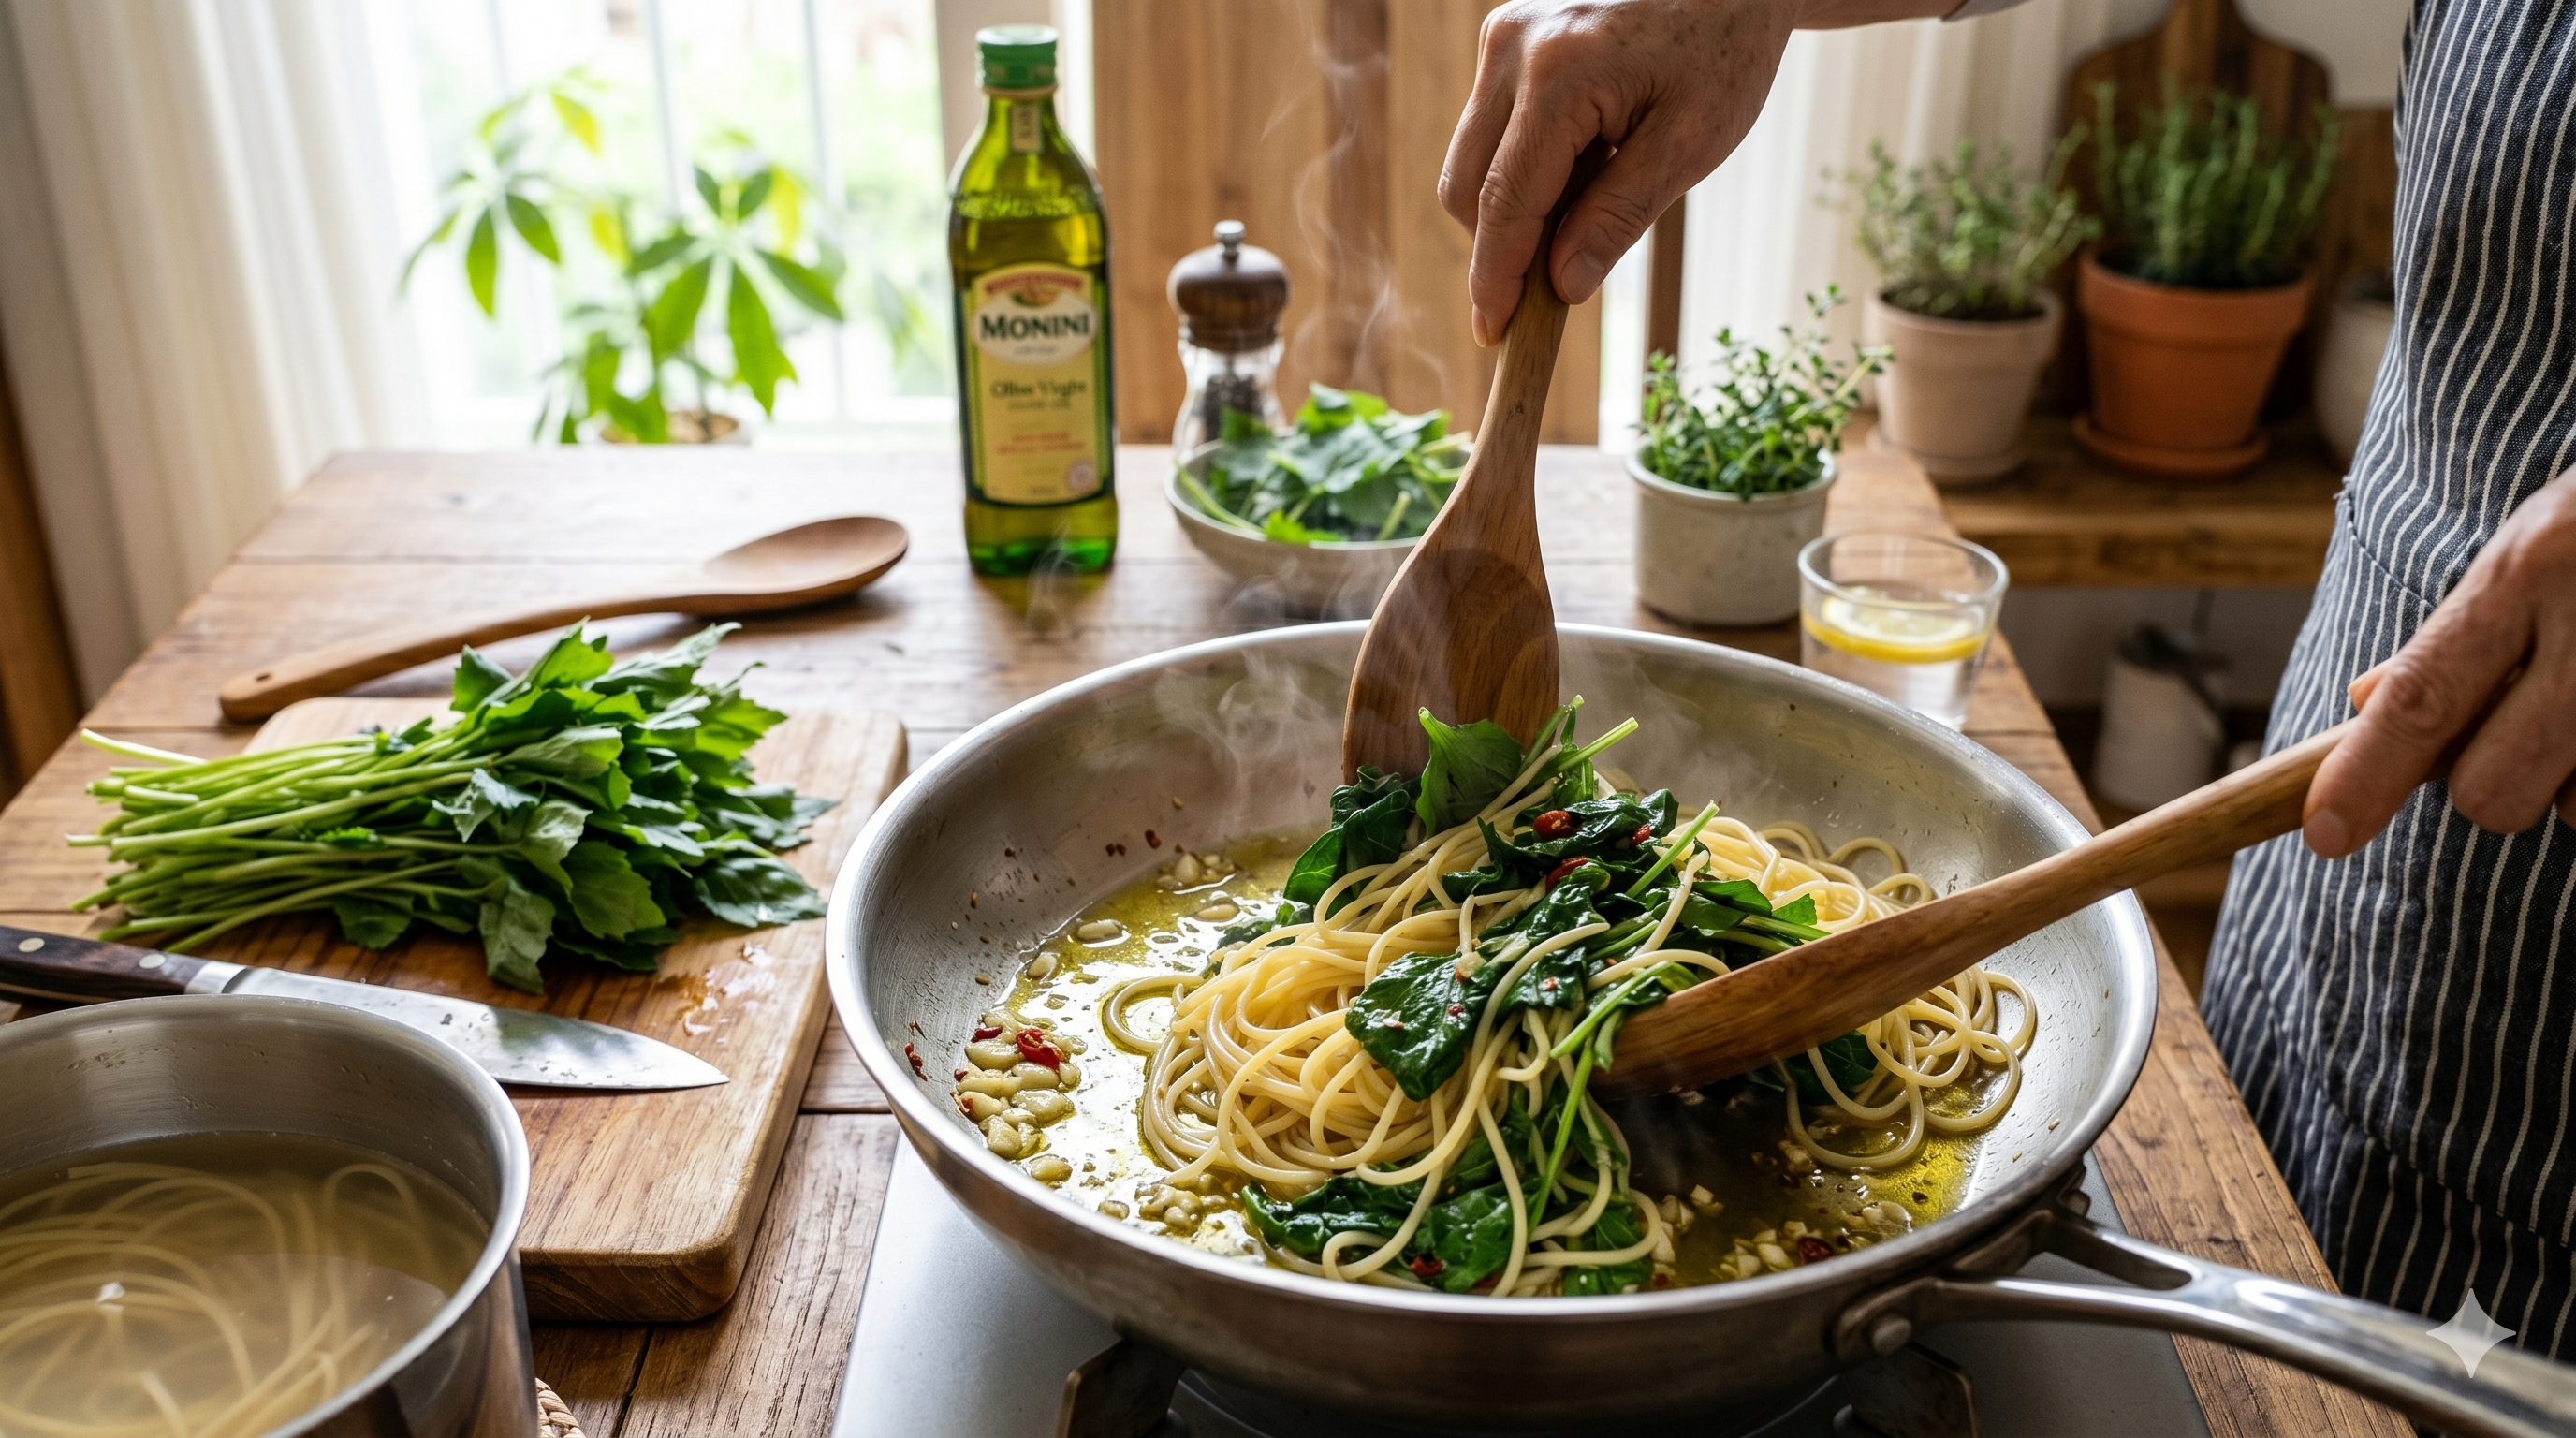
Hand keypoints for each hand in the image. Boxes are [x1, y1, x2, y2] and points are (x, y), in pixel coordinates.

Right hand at [1440, 0, 1959, 345]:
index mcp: (1558, 74)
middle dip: (1504, 245)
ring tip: (1597, 189)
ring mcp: (1503, 37)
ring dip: (1517, 205)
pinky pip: (1490, 131)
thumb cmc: (1724, 51)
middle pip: (1466, 187)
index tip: (1495, 335)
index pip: (1503, 202)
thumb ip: (1619, 216)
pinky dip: (1525, 168)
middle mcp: (1512, 48)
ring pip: (1470, 162)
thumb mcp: (1690, 144)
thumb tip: (1561, 288)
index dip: (1495, 277)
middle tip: (1566, 275)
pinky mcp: (1506, 39)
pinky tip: (1588, 155)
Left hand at [2304, 468, 2575, 856]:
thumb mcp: (2532, 550)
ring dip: (2573, 782)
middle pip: (2492, 786)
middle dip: (2491, 779)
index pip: (2425, 695)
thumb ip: (2455, 634)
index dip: (2367, 773)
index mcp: (2531, 572)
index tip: (2324, 831)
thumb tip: (2363, 705)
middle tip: (2523, 722)